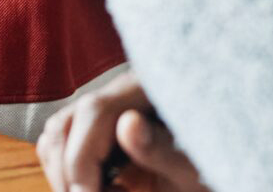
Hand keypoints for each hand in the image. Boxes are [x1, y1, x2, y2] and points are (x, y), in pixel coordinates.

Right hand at [37, 73, 207, 191]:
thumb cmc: (214, 175)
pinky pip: (61, 143)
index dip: (81, 158)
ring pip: (57, 134)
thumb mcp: (195, 171)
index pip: (94, 111)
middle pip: (66, 122)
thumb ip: (163, 150)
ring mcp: (106, 109)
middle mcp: (121, 92)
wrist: (216, 176)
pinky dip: (67, 171)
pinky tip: (99, 187)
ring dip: (65, 173)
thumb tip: (127, 123)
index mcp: (148, 91)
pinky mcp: (98, 129)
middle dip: (69, 171)